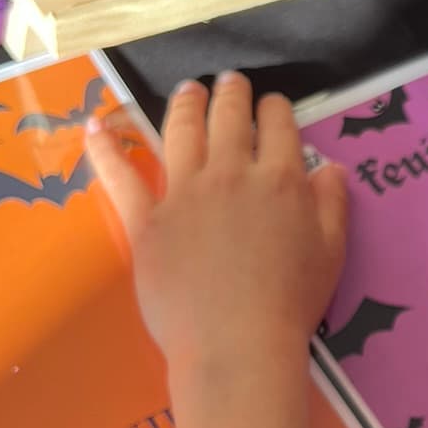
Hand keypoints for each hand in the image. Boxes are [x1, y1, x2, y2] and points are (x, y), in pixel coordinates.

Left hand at [87, 72, 347, 384]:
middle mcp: (232, 173)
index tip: (273, 107)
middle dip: (231, 93)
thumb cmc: (290, 304)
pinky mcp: (146, 219)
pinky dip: (105, 148)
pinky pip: (121, 175)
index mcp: (281, 180)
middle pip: (229, 117)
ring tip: (188, 90)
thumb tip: (329, 168)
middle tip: (230, 83)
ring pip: (181, 130)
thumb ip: (332, 205)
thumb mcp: (331, 253)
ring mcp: (184, 192)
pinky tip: (95, 125)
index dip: (275, 109)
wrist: (236, 344)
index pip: (278, 124)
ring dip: (185, 103)